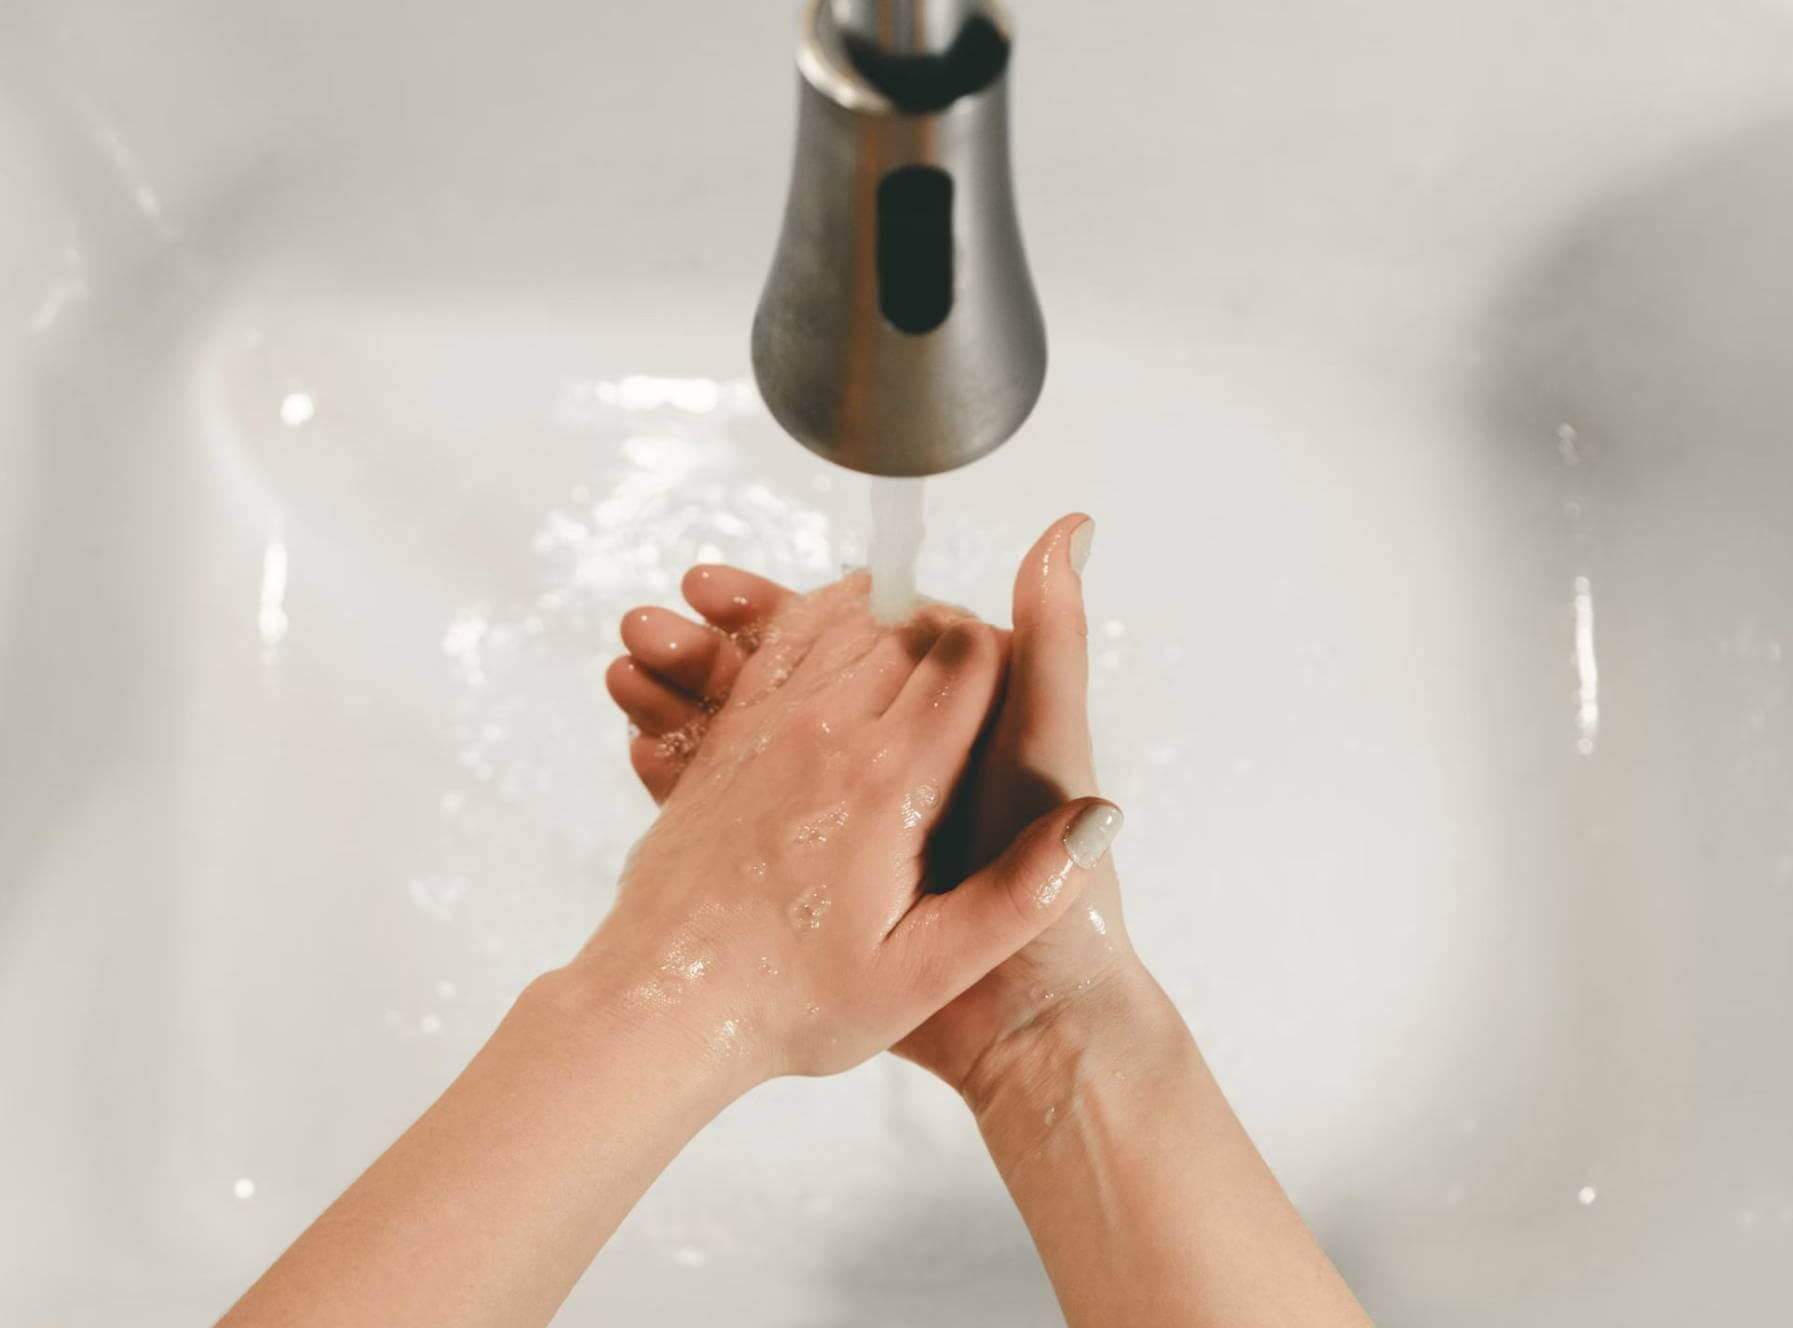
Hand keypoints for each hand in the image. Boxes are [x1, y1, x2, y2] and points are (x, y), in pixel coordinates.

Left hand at [587, 570, 1121, 1088]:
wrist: (662, 1006)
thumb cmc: (795, 1004)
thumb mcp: (923, 975)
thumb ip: (1018, 899)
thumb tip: (1096, 821)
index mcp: (890, 784)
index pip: (971, 657)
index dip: (1007, 655)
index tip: (1016, 690)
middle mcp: (827, 735)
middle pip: (910, 626)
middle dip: (953, 639)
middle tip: (975, 684)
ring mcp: (769, 728)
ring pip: (844, 622)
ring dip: (890, 627)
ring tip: (919, 667)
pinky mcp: (729, 738)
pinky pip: (780, 644)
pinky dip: (818, 629)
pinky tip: (841, 655)